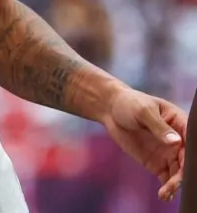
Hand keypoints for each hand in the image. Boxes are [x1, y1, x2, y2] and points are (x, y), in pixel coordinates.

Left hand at [97, 86, 185, 200]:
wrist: (110, 109)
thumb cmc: (129, 103)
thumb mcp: (143, 111)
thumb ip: (158, 127)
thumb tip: (176, 141)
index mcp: (180, 124)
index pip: (192, 142)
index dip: (192, 155)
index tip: (187, 167)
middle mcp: (179, 141)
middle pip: (187, 161)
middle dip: (183, 174)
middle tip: (172, 184)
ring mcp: (169, 153)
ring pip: (178, 173)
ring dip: (175, 184)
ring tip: (165, 193)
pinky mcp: (157, 162)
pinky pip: (166, 177)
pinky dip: (167, 187)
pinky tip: (164, 196)